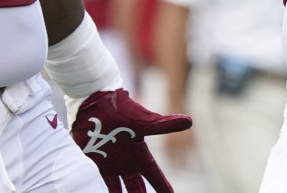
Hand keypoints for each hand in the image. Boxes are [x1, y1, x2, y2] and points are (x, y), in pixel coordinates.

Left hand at [71, 88, 191, 192]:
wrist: (96, 102)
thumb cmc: (122, 110)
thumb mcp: (144, 122)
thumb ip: (165, 125)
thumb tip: (190, 121)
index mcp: (140, 154)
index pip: (156, 177)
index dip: (163, 188)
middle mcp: (128, 162)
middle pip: (137, 188)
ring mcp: (113, 164)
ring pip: (120, 189)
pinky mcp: (97, 163)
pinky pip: (103, 184)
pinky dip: (104, 192)